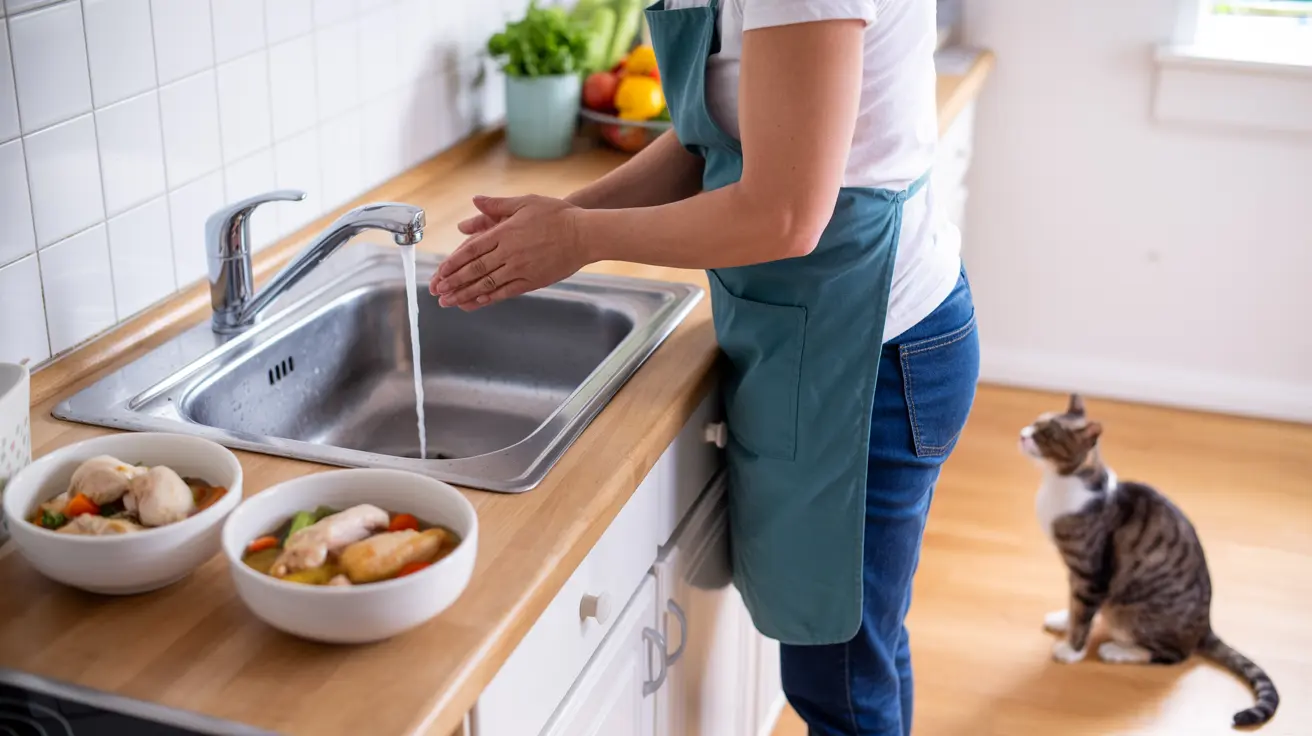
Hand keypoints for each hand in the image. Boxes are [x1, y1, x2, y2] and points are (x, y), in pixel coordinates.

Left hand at [429, 195, 587, 309]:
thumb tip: (475, 200)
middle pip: (475, 270)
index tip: (439, 272)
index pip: (471, 250)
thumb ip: (497, 204)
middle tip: (437, 291)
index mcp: (504, 233)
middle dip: (453, 282)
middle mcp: (509, 253)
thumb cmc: (557, 215)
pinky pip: (506, 292)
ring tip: (450, 301)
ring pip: (487, 284)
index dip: (453, 262)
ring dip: (466, 294)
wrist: (585, 234)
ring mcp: (520, 268)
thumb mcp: (526, 202)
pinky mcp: (533, 280)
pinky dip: (490, 298)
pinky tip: (477, 302)